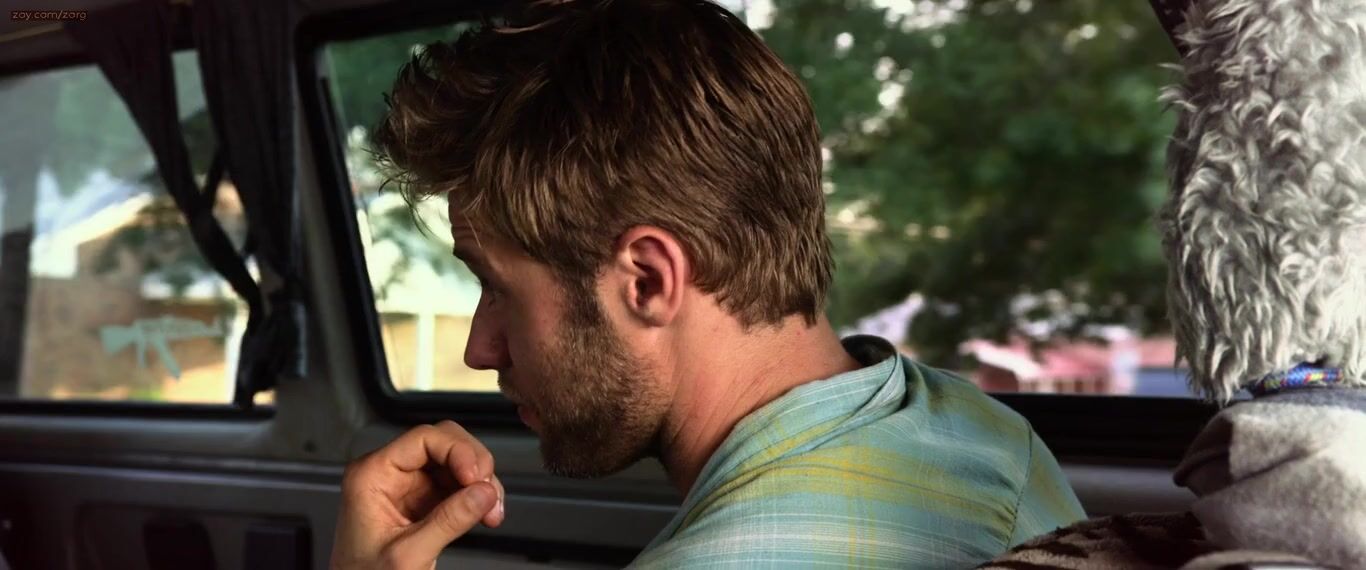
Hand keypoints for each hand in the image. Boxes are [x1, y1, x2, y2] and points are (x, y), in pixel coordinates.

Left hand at [331, 421, 505, 569]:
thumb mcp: (408, 554)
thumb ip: (448, 522)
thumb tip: (483, 493)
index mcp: (372, 476)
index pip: (423, 439)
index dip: (457, 451)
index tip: (475, 475)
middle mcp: (389, 475)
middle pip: (444, 443)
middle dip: (473, 465)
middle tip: (487, 490)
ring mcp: (409, 488)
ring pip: (457, 463)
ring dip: (481, 482)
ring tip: (491, 509)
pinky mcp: (424, 503)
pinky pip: (459, 486)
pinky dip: (477, 496)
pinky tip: (485, 512)